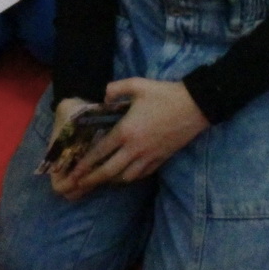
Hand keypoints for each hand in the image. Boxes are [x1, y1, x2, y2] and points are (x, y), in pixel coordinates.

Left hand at [53, 78, 207, 198]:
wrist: (196, 105)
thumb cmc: (165, 94)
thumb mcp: (137, 84)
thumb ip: (115, 89)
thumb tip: (103, 97)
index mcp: (126, 131)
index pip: (100, 152)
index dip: (84, 164)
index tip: (73, 173)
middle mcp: (135, 148)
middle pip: (109, 171)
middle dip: (93, 179)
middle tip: (79, 185)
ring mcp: (149, 156)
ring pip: (126, 177)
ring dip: (111, 180)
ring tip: (101, 179)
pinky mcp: (161, 159)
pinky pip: (142, 174)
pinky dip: (130, 177)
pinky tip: (125, 175)